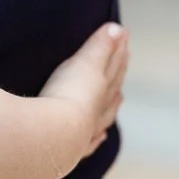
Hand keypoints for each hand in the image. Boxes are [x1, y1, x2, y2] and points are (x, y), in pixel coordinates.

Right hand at [39, 22, 127, 157]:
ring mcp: (87, 130)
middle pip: (112, 89)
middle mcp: (98, 109)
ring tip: (118, 97)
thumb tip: (119, 30)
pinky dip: (97, 138)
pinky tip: (101, 138)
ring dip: (111, 105)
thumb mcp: (84, 63)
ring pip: (104, 115)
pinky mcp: (72, 148)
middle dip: (118, 74)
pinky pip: (90, 142)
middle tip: (124, 62)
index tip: (124, 41)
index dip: (118, 54)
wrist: (54, 134)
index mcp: (100, 87)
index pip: (113, 67)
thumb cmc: (67, 95)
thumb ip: (100, 46)